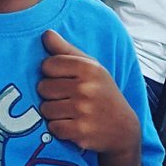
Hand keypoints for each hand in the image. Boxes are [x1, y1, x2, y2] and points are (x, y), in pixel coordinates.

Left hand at [37, 30, 140, 153]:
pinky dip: (60, 129)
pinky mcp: (79, 131)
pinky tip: (74, 125)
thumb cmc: (103, 93)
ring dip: (55, 113)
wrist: (123, 127)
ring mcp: (83, 110)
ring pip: (45, 109)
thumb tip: (46, 33)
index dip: (52, 74)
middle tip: (70, 98)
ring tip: (72, 112)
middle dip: (52, 95)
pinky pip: (53, 127)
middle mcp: (86, 87)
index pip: (47, 65)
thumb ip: (67, 51)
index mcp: (89, 68)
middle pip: (43, 87)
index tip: (66, 80)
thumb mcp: (92, 68)